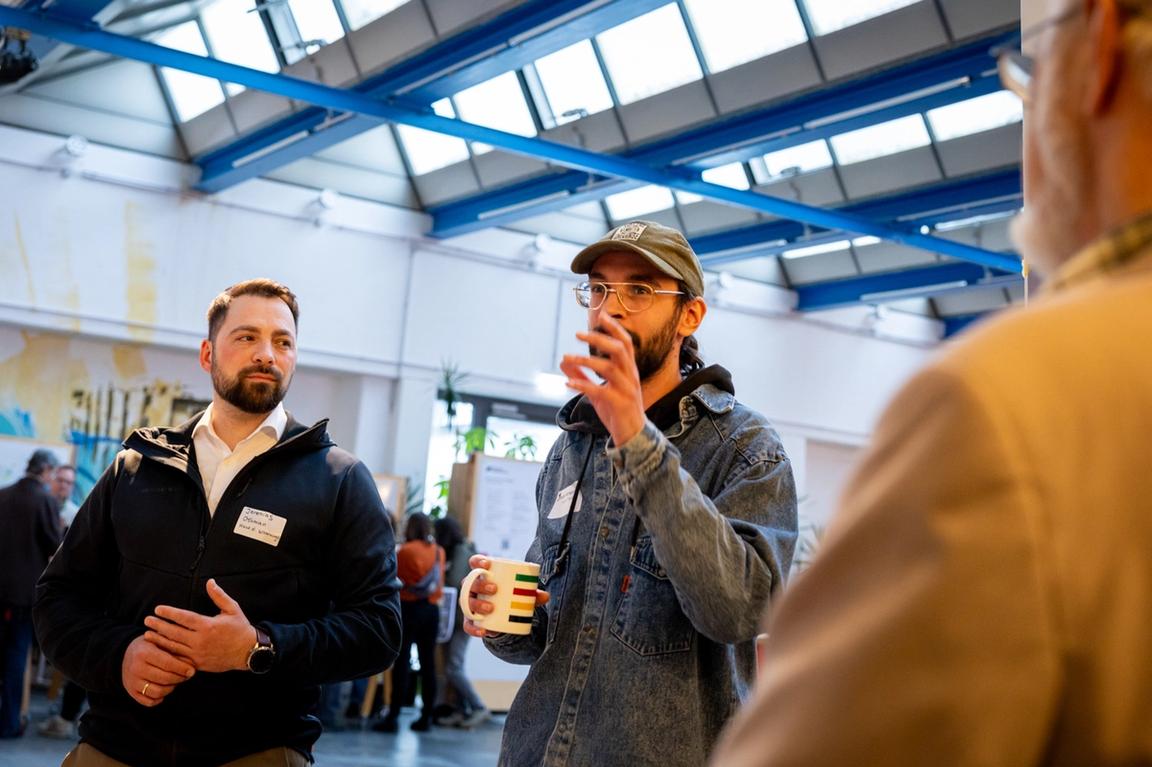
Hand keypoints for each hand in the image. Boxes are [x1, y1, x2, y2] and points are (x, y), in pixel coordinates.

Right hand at [121, 634, 194, 706]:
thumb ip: (174, 647)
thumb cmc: (150, 645)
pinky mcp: (131, 692)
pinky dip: (160, 698)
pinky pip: (150, 702)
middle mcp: (136, 668)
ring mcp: (132, 682)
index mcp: (144, 652)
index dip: (182, 668)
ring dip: (171, 688)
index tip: (192, 670)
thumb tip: (193, 660)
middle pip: (165, 679)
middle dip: (179, 678)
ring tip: (176, 681)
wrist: (126, 653)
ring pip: (158, 692)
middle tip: (187, 675)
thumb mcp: (160, 640)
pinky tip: (165, 688)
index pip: (167, 663)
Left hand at [144, 578, 256, 672]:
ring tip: (147, 634)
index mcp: (208, 625)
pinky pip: (179, 659)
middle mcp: (201, 640)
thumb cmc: (241, 629)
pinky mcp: (198, 664)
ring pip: (174, 646)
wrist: (248, 652)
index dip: (169, 613)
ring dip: (159, 640)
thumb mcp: (233, 609)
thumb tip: (210, 582)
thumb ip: (219, 595)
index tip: (158, 609)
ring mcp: (198, 654)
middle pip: (174, 632)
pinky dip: (167, 654)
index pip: (183, 618)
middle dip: (159, 625)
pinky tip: (158, 650)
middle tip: (147, 620)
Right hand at [462, 555, 548, 638]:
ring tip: (491, 608)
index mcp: (482, 574)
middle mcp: (472, 588)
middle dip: (480, 584)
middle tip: (494, 589)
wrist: (502, 614)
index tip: (487, 565)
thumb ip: (532, 593)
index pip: (475, 563)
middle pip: (470, 583)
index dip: (478, 561)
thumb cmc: (509, 595)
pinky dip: (474, 629)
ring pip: (467, 602)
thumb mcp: (520, 591)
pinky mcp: (470, 620)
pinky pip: (468, 625)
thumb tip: (545, 596)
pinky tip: (484, 631)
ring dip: (477, 604)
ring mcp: (470, 603)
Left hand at [560, 314, 644, 445]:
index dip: (614, 327)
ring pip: (609, 367)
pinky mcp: (619, 403)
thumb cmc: (617, 410)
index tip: (600, 314)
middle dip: (598, 338)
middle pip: (618, 349)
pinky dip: (583, 384)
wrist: (632, 435)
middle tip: (578, 334)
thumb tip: (563, 361)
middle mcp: (630, 376)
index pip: (625, 342)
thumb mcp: (597, 390)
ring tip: (566, 358)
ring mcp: (626, 389)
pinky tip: (567, 382)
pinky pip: (600, 390)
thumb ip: (582, 375)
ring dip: (585, 360)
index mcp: (629, 369)